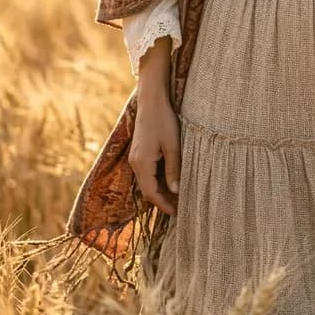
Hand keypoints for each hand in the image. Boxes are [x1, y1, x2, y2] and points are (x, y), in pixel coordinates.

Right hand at [128, 85, 180, 216]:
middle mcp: (135, 162)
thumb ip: (174, 169)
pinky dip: (156, 181)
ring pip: (146, 182)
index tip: (176, 214)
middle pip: (147, 190)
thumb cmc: (164, 121)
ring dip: (159, 191)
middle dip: (162, 201)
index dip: (163, 205)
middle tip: (179, 209)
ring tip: (176, 197)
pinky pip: (146, 173)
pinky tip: (169, 181)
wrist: (152, 101)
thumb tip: (176, 191)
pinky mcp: (139, 152)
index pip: (151, 193)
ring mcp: (135, 157)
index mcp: (142, 163)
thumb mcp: (173, 145)